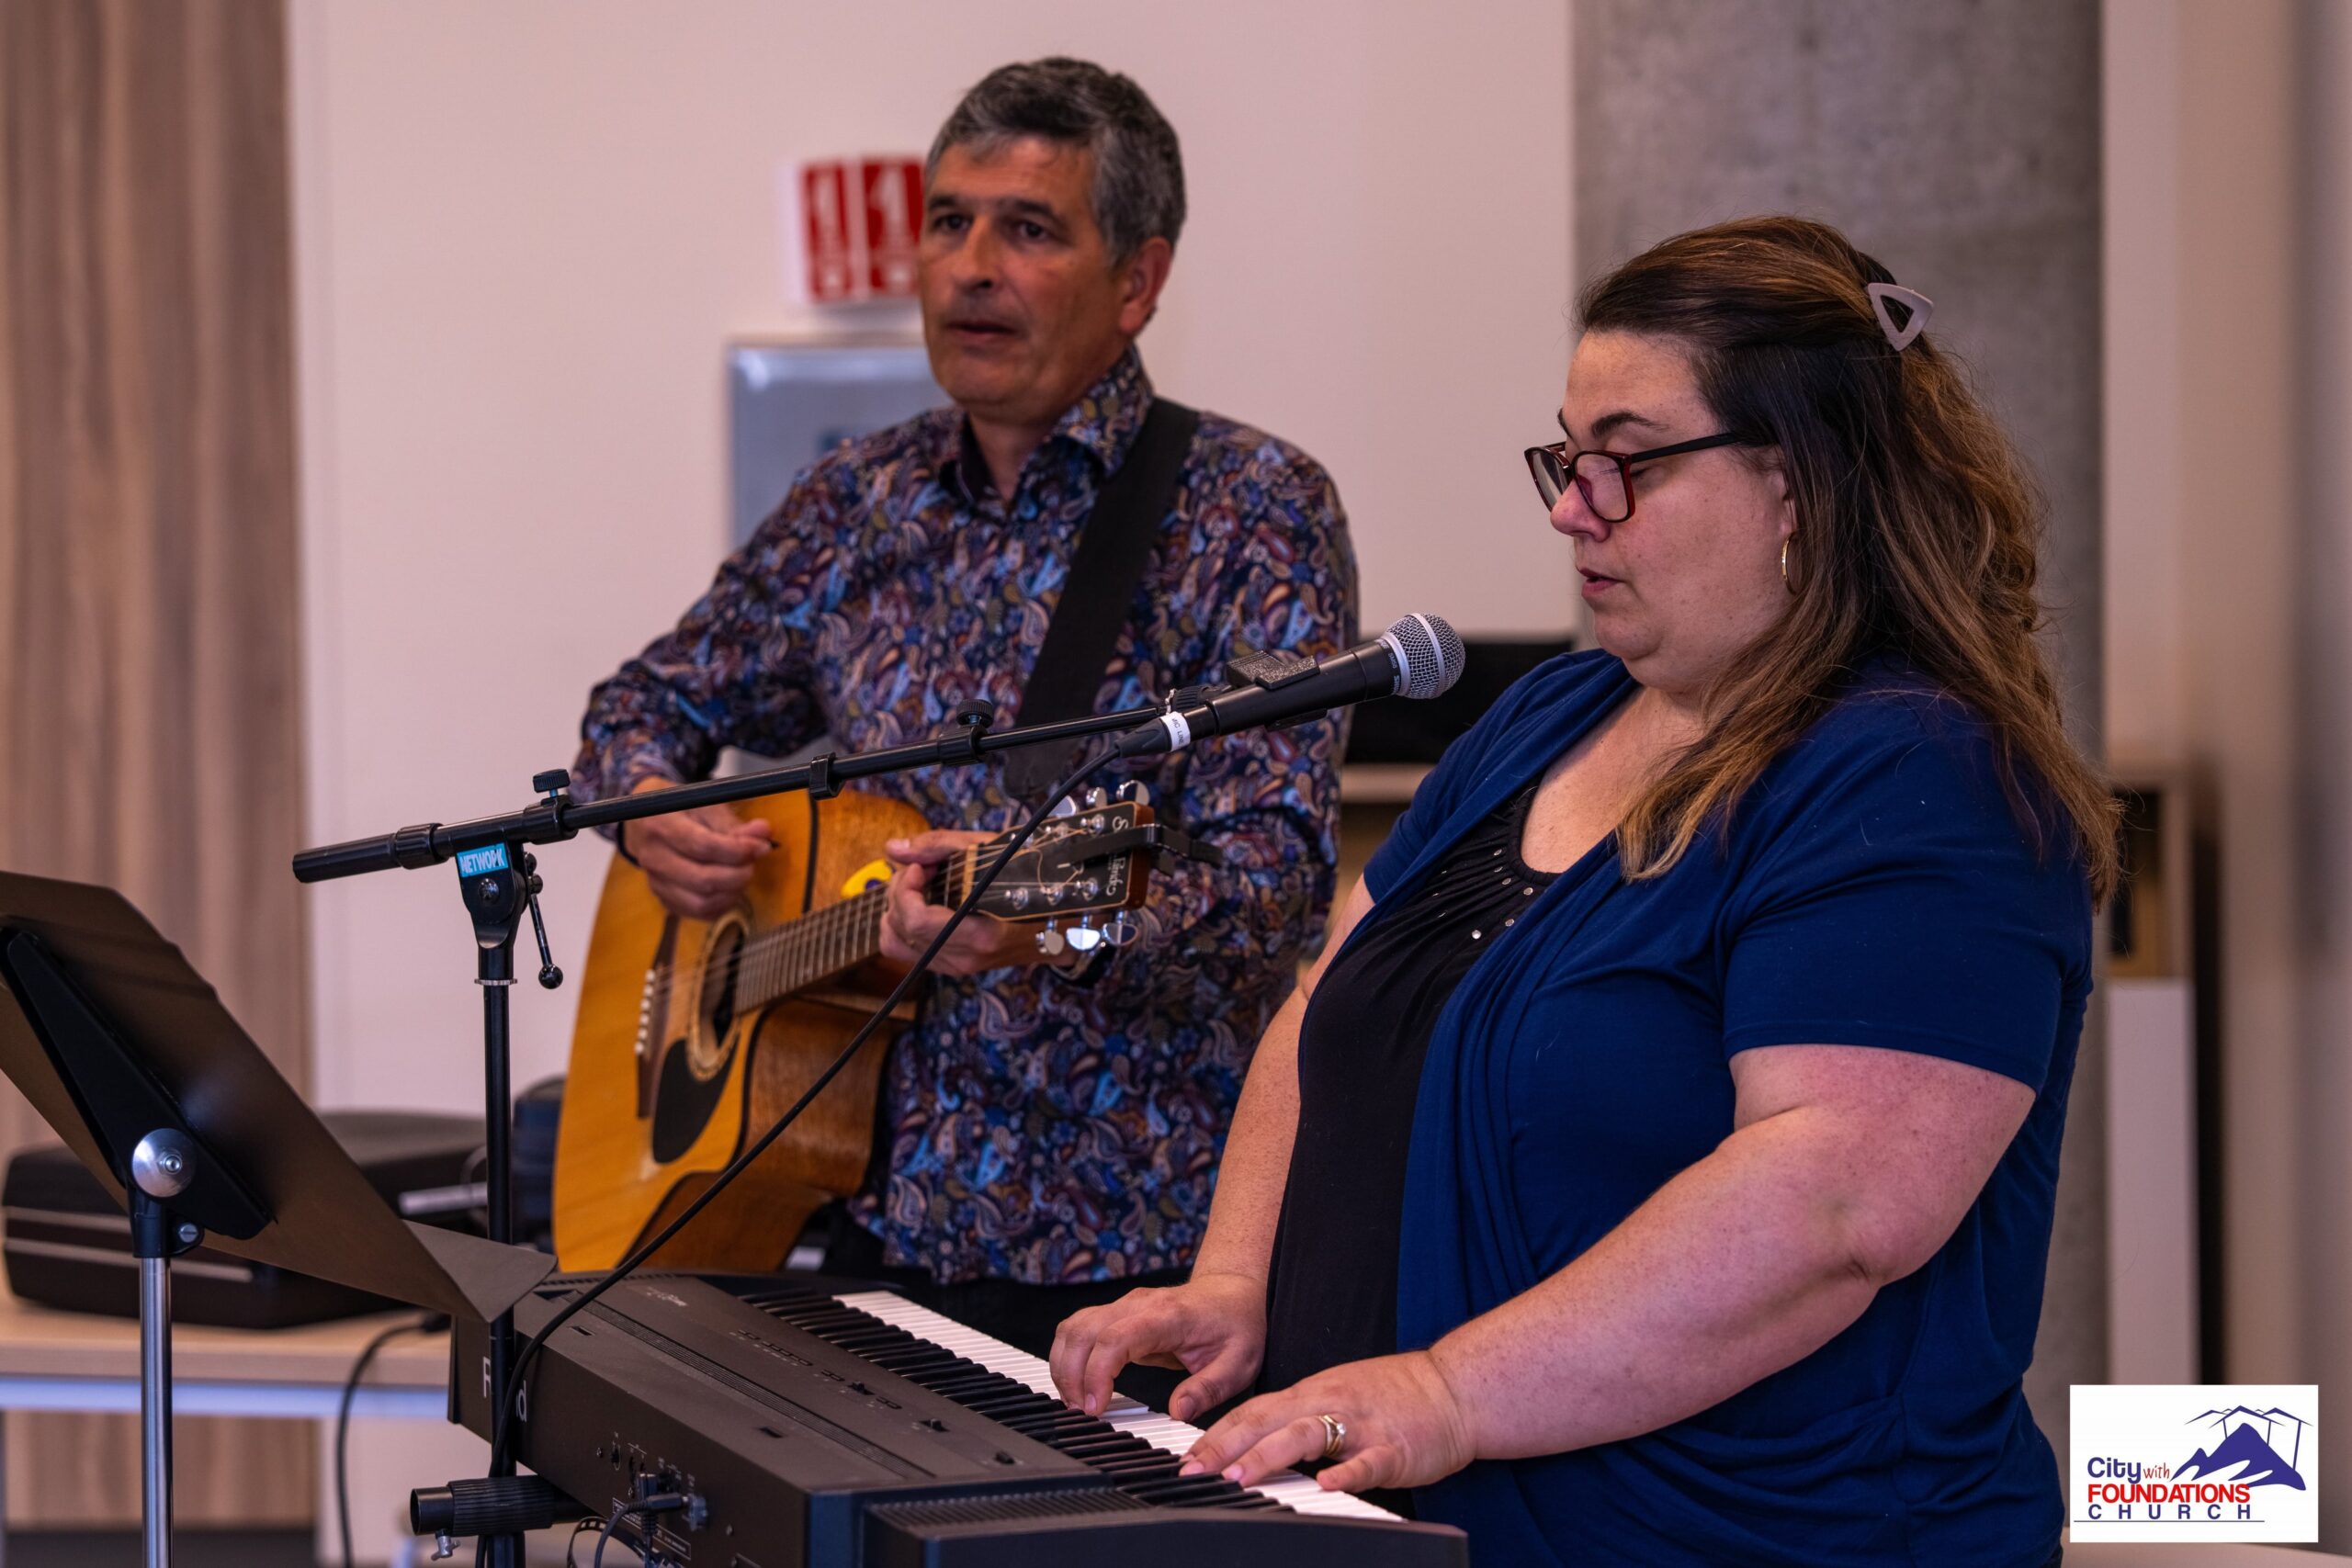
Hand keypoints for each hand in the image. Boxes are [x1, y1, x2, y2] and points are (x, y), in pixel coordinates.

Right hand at [621, 779, 770, 919]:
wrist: (646, 821)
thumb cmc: (682, 809)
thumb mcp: (704, 803)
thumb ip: (733, 823)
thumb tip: (763, 833)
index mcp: (659, 824)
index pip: (703, 846)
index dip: (738, 850)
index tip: (761, 846)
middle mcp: (652, 857)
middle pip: (703, 880)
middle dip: (738, 875)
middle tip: (752, 862)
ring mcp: (655, 882)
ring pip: (701, 903)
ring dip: (732, 892)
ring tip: (742, 874)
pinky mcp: (663, 899)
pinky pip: (698, 913)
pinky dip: (721, 905)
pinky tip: (731, 887)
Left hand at [877, 829, 1052, 976]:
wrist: (1063, 920)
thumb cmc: (1033, 879)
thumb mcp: (989, 850)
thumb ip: (937, 846)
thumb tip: (894, 850)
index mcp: (978, 934)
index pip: (916, 920)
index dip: (906, 888)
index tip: (920, 867)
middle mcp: (964, 957)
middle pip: (901, 929)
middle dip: (899, 891)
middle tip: (922, 869)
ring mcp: (958, 966)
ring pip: (895, 943)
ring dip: (898, 908)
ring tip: (920, 887)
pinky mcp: (953, 966)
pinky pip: (907, 950)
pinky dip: (903, 924)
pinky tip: (922, 903)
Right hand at [1049, 1271, 1265, 1422]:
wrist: (1234, 1292)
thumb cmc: (1236, 1325)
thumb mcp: (1237, 1363)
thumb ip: (1208, 1389)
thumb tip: (1178, 1412)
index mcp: (1167, 1316)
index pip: (1116, 1339)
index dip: (1097, 1374)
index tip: (1095, 1407)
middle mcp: (1139, 1305)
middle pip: (1083, 1330)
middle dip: (1071, 1374)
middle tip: (1080, 1412)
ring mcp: (1125, 1306)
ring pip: (1074, 1327)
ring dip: (1064, 1365)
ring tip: (1074, 1402)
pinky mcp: (1117, 1315)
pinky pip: (1079, 1329)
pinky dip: (1069, 1355)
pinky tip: (1076, 1383)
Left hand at [1178, 1350, 1474, 1494]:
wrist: (1452, 1388)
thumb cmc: (1393, 1395)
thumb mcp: (1335, 1393)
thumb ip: (1296, 1414)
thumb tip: (1251, 1441)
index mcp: (1313, 1391)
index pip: (1254, 1410)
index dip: (1217, 1433)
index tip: (1187, 1456)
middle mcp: (1330, 1402)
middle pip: (1268, 1421)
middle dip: (1226, 1446)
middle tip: (1193, 1469)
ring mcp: (1361, 1425)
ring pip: (1307, 1436)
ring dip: (1268, 1456)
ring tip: (1238, 1476)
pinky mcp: (1393, 1449)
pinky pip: (1366, 1462)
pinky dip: (1345, 1473)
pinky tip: (1326, 1485)